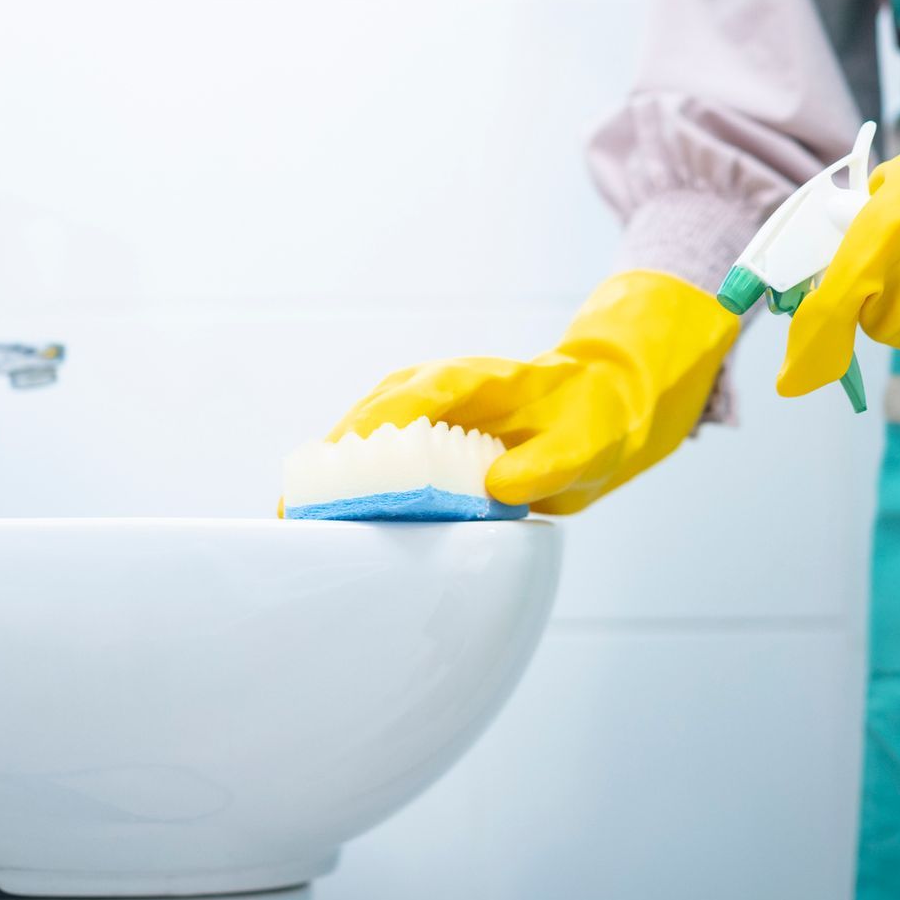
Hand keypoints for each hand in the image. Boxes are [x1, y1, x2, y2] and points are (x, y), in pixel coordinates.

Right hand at [334, 271, 738, 513]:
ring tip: (301, 518)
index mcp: (476, 380)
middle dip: (337, 456)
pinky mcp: (423, 438)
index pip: (418, 393)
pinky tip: (332, 518)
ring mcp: (426, 411)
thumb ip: (546, 464)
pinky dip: (354, 483)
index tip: (345, 457)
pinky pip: (379, 455)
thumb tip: (498, 488)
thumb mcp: (585, 446)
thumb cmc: (591, 421)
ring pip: (365, 433)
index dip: (378, 424)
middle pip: (375, 412)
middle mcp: (440, 389)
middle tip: (300, 505)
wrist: (599, 412)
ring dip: (335, 473)